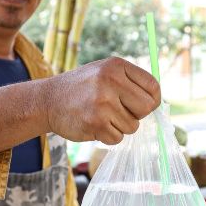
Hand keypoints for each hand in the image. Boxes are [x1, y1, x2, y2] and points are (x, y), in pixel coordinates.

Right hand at [43, 57, 160, 144]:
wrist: (48, 100)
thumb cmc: (82, 88)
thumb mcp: (105, 73)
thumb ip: (130, 82)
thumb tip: (158, 102)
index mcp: (116, 66)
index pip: (153, 87)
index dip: (152, 100)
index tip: (143, 105)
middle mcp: (111, 81)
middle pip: (147, 108)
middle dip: (137, 115)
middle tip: (120, 112)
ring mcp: (103, 103)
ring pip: (132, 126)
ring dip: (119, 126)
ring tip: (101, 116)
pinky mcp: (95, 123)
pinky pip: (117, 138)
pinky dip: (108, 136)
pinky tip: (93, 124)